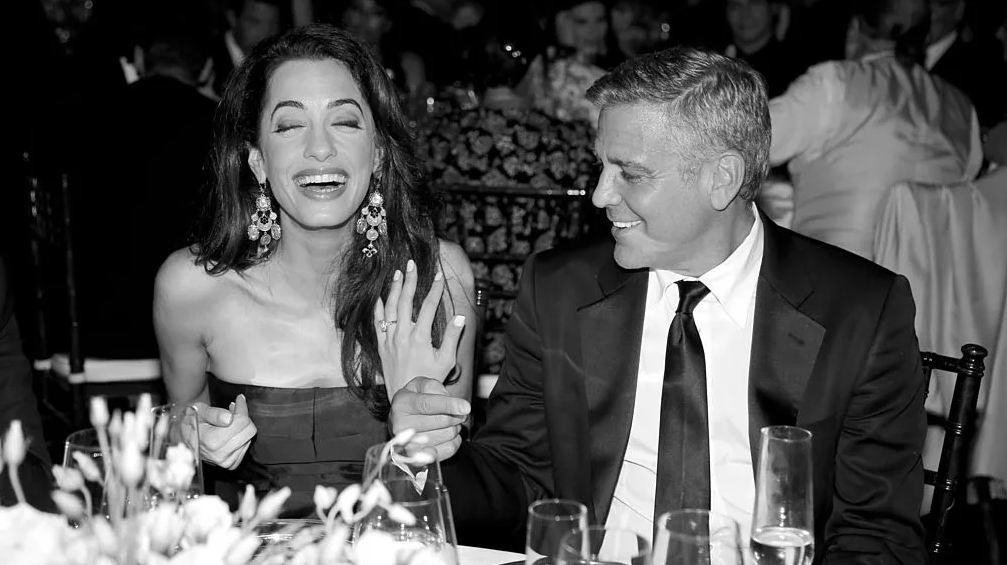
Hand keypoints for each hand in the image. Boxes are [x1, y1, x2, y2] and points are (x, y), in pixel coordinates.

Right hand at [191, 394, 256, 469]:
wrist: (183, 437)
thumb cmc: (190, 422)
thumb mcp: (198, 411)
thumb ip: (214, 413)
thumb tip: (229, 418)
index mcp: (212, 441)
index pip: (242, 422)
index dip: (241, 408)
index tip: (238, 400)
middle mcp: (220, 455)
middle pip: (249, 431)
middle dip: (243, 417)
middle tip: (233, 410)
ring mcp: (226, 461)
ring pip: (249, 438)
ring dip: (242, 427)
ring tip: (228, 421)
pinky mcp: (231, 464)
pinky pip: (246, 446)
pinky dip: (241, 436)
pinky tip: (230, 431)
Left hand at [375, 259, 465, 397]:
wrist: (406, 397)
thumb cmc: (430, 379)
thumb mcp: (446, 361)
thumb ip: (453, 338)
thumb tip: (460, 317)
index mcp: (420, 337)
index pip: (428, 307)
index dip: (434, 290)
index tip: (438, 275)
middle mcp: (402, 335)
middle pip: (405, 301)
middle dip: (410, 280)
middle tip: (412, 264)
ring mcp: (390, 339)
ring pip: (390, 308)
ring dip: (394, 289)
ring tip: (398, 273)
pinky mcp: (382, 345)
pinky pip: (377, 322)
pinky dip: (378, 308)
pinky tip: (380, 296)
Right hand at [390, 377, 470, 460]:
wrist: (401, 421)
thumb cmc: (413, 401)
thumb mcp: (419, 385)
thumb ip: (433, 386)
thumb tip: (447, 399)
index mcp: (402, 405)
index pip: (428, 405)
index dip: (449, 405)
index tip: (465, 407)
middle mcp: (402, 426)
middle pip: (442, 420)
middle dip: (455, 414)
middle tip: (456, 412)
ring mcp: (409, 445)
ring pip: (447, 435)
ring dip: (455, 427)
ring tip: (448, 423)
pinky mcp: (420, 459)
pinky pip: (449, 449)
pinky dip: (455, 440)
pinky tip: (447, 434)